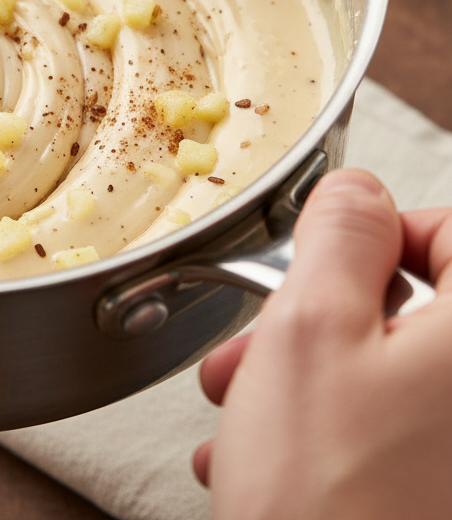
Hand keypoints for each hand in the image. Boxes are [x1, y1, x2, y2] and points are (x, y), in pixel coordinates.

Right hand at [193, 169, 451, 519]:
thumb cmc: (329, 502)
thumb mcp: (309, 328)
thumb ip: (338, 233)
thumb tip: (356, 189)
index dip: (382, 232)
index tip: (327, 262)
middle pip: (420, 312)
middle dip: (322, 321)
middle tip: (264, 343)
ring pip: (396, 381)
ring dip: (312, 384)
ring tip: (246, 416)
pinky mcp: (437, 494)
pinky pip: (398, 442)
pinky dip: (335, 439)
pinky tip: (269, 465)